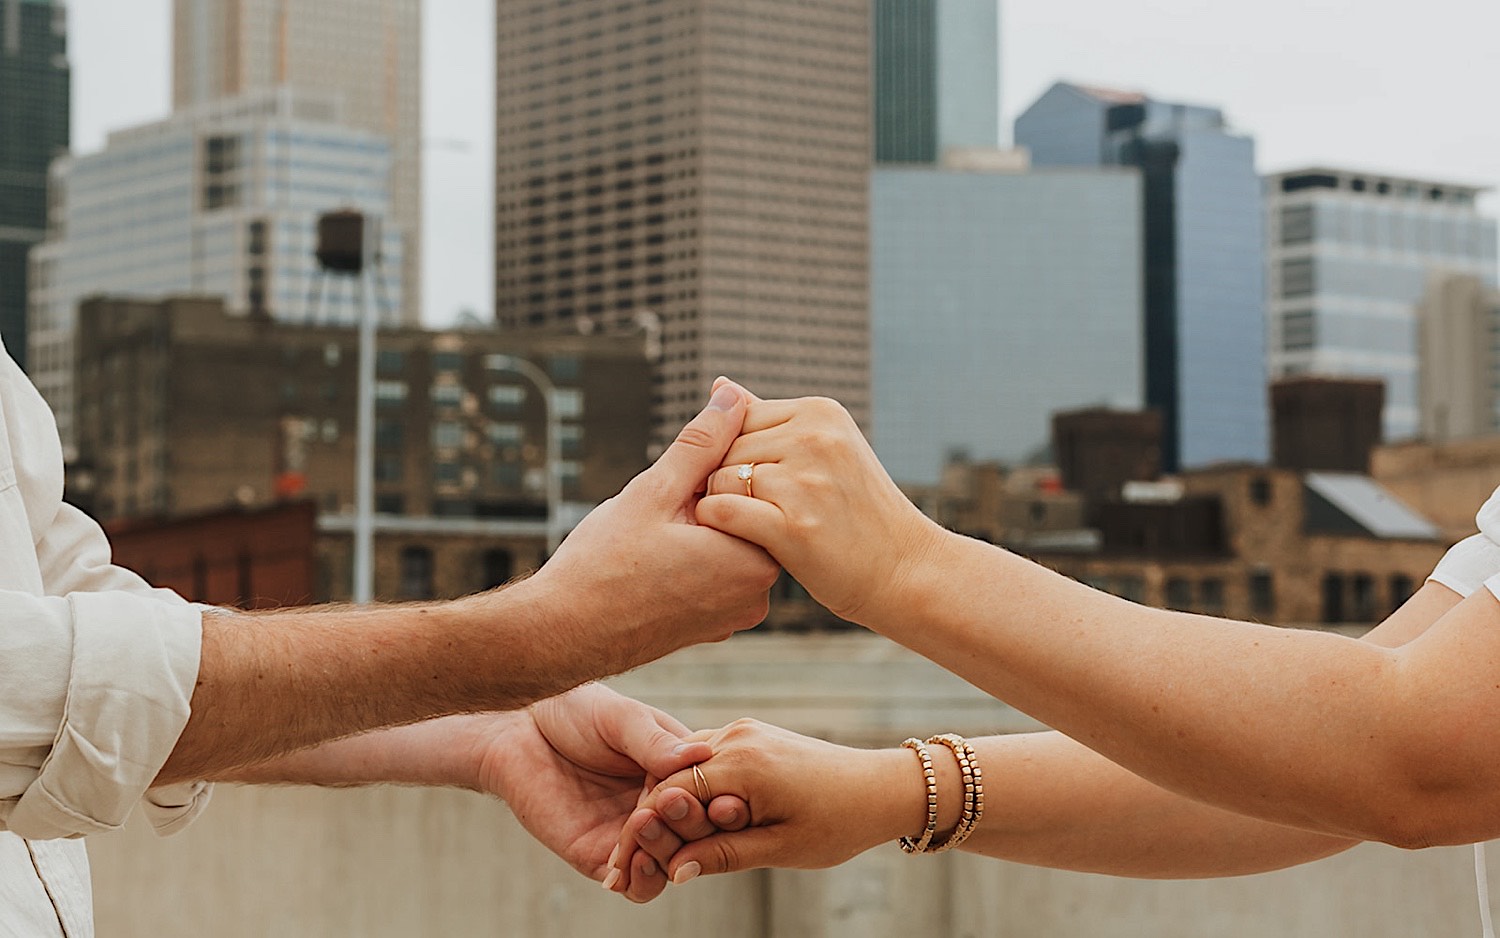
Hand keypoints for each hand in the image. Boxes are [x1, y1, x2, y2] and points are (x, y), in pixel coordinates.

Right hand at [468, 381, 780, 685]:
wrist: (560, 637)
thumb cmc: (603, 568)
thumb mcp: (655, 491)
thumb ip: (703, 442)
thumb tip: (734, 395)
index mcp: (757, 559)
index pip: (756, 487)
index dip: (712, 469)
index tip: (673, 483)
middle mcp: (758, 593)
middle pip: (743, 516)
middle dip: (704, 498)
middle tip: (657, 512)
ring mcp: (735, 614)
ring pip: (724, 543)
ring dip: (694, 526)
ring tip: (648, 540)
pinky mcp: (712, 627)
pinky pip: (711, 574)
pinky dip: (689, 557)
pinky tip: (649, 562)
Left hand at [478, 684, 712, 902]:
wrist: (518, 730)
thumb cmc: (574, 711)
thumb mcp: (620, 718)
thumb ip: (655, 741)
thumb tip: (702, 754)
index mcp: (677, 769)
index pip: (715, 795)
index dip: (721, 800)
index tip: (720, 796)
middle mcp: (661, 806)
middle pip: (698, 834)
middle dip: (692, 826)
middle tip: (670, 806)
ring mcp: (633, 834)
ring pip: (672, 864)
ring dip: (667, 853)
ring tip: (644, 826)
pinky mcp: (601, 856)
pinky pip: (635, 885)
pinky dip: (643, 880)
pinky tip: (634, 860)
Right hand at [604, 719, 917, 890]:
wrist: (880, 787)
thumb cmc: (838, 822)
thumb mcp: (779, 848)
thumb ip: (722, 855)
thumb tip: (673, 872)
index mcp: (741, 762)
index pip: (666, 796)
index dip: (641, 835)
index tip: (622, 870)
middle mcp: (736, 736)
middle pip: (667, 777)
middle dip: (647, 820)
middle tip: (629, 867)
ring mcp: (743, 731)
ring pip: (683, 767)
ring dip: (667, 804)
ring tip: (654, 849)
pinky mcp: (750, 735)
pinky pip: (704, 759)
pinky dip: (690, 789)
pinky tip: (687, 822)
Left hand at [696, 388, 944, 623]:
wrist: (904, 568)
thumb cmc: (856, 510)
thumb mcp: (824, 449)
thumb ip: (768, 419)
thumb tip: (720, 385)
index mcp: (820, 412)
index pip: (739, 417)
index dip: (733, 453)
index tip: (754, 484)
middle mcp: (814, 439)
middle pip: (727, 448)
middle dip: (726, 480)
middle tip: (753, 511)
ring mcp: (806, 483)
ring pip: (721, 480)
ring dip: (722, 506)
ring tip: (750, 527)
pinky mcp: (794, 528)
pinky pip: (724, 513)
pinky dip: (719, 528)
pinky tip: (736, 541)